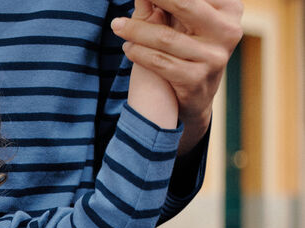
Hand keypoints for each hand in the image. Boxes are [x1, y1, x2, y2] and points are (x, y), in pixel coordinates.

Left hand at [112, 0, 243, 152]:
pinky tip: (128, 47)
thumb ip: (173, 4)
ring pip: (166, 38)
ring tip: (117, 26)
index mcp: (229, 8)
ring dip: (135, 30)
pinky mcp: (197, 79)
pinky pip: (160, 62)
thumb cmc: (189, 48)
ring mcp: (213, 57)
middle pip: (185, 4)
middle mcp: (227, 30)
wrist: (196, 98)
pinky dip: (139, 53)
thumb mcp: (187, 22)